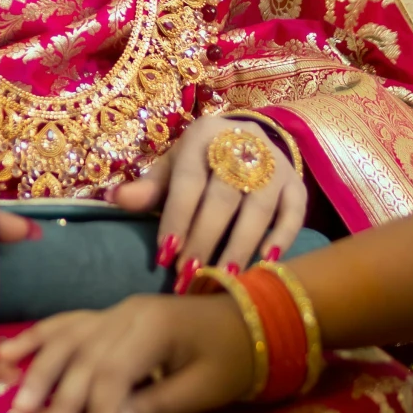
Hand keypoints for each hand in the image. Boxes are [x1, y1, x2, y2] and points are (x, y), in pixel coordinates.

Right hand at [2, 286, 255, 412]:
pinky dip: (37, 339)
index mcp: (154, 328)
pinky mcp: (111, 316)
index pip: (114, 372)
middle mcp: (127, 314)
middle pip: (84, 358)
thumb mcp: (204, 389)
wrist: (253, 318)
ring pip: (67, 340)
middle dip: (62, 400)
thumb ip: (156, 406)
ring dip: (39, 372)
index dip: (100, 412)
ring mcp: (115, 312)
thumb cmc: (233, 358)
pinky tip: (7, 354)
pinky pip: (67, 324)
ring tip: (19, 405)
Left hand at [112, 115, 305, 289]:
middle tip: (190, 274)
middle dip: (205, 238)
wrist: (248, 140)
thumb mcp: (174, 167)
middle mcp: (243, 144)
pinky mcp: (297, 183)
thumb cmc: (201, 162)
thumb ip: (149, 187)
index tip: (165, 256)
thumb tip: (115, 199)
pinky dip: (282, 236)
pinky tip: (267, 262)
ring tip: (224, 276)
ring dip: (240, 244)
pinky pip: (294, 211)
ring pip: (259, 206)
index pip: (189, 181)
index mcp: (204, 136)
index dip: (177, 219)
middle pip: (224, 196)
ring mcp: (275, 164)